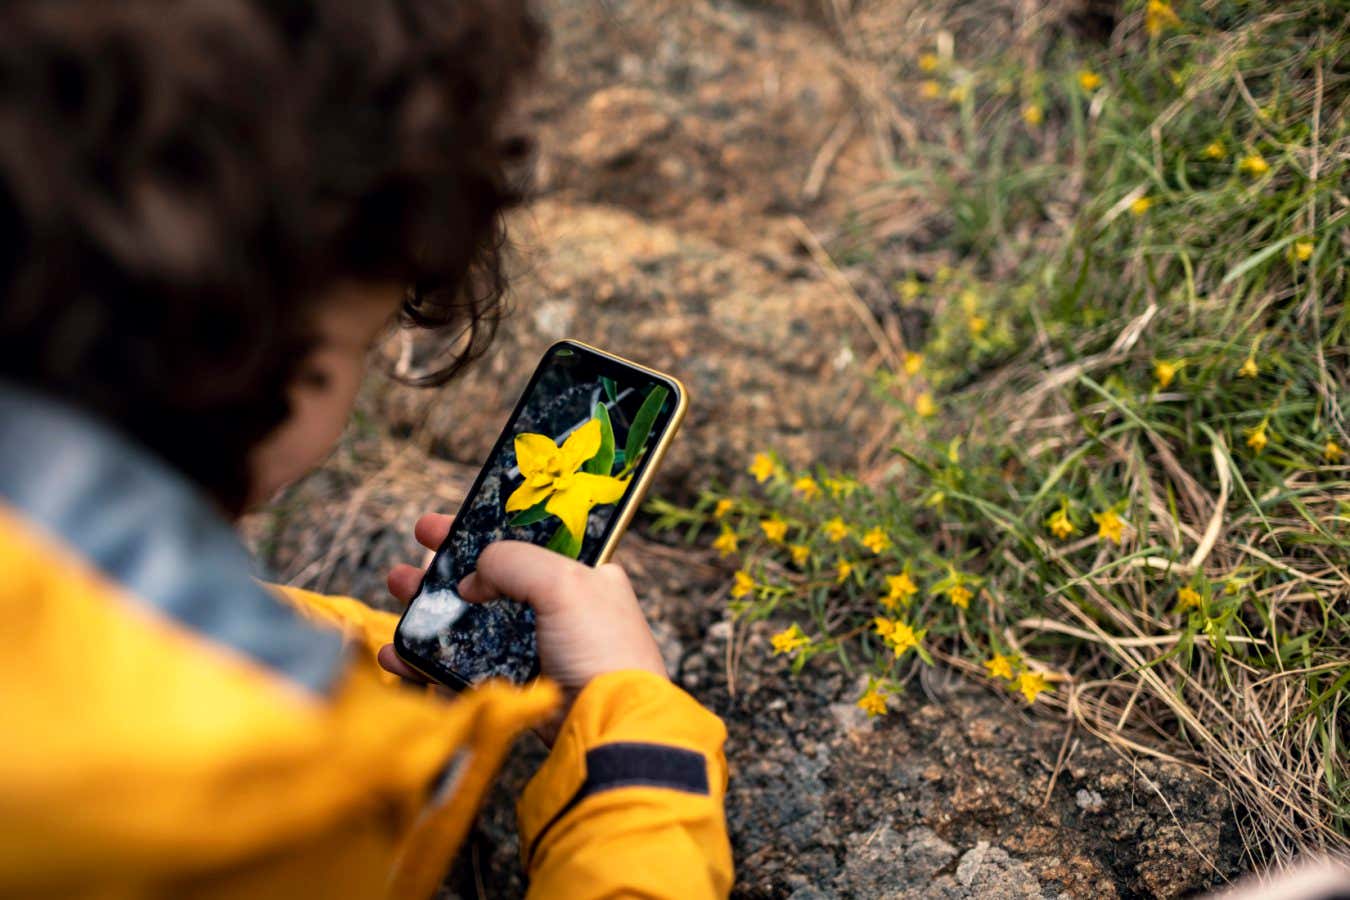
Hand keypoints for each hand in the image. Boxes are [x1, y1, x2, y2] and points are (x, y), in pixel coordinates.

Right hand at [378, 513, 667, 738]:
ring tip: (395, 591)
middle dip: (443, 567)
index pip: (524, 541)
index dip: (480, 531)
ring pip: (468, 623)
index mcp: (582, 575)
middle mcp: (558, 608)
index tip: (438, 528)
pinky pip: (461, 667)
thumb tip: (473, 579)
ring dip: (429, 609)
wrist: (607, 723)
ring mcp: (534, 649)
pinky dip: (427, 660)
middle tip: (411, 556)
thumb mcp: (563, 583)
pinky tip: (398, 653)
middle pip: (487, 580)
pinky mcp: (515, 686)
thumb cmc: (600, 648)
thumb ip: (513, 562)